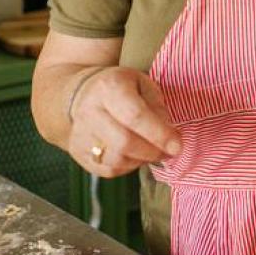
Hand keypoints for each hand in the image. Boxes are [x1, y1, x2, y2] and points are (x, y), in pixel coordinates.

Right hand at [65, 67, 179, 177]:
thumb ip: (158, 107)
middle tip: (168, 151)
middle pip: (124, 142)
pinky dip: (128, 167)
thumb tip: (169, 135)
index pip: (135, 115)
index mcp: (109, 87)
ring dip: (141, 160)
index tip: (177, 145)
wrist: (82, 94)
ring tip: (151, 151)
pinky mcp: (79, 152)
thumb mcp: (143, 85)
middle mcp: (90, 111)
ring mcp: (81, 133)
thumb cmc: (120, 89)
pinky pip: (108, 170)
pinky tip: (134, 155)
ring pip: (116, 160)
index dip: (159, 134)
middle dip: (153, 152)